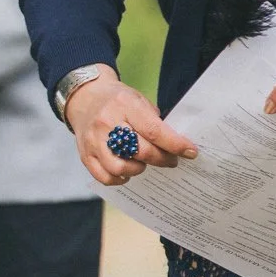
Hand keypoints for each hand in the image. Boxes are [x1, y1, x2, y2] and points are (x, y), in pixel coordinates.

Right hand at [63, 66, 196, 184]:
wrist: (85, 98)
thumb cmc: (117, 100)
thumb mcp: (138, 100)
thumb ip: (154, 122)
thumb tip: (174, 145)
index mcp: (125, 106)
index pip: (154, 131)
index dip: (175, 145)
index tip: (190, 152)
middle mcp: (107, 124)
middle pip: (140, 151)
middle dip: (162, 159)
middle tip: (171, 160)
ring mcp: (93, 141)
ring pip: (121, 167)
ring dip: (139, 169)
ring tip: (144, 163)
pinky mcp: (85, 154)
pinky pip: (104, 176)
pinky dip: (119, 179)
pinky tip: (127, 172)